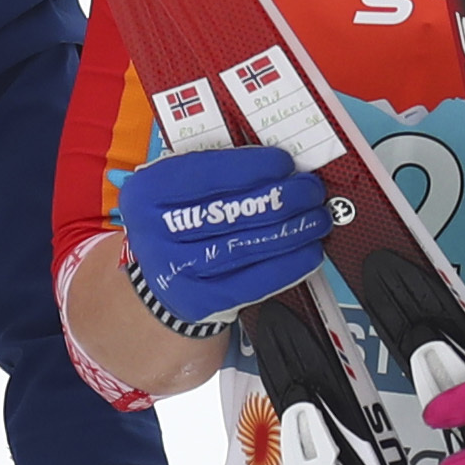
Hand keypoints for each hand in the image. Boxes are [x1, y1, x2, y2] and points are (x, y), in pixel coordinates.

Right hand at [113, 143, 338, 331]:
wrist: (160, 280)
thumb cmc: (179, 221)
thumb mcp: (178, 188)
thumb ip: (216, 172)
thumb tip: (279, 166)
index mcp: (147, 191)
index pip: (206, 173)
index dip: (252, 167)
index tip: (285, 164)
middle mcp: (155, 231)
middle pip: (233, 210)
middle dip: (283, 198)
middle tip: (311, 191)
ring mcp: (176, 270)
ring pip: (248, 245)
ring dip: (293, 231)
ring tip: (317, 219)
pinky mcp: (200, 300)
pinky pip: (254, 280)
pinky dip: (289, 265)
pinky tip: (309, 252)